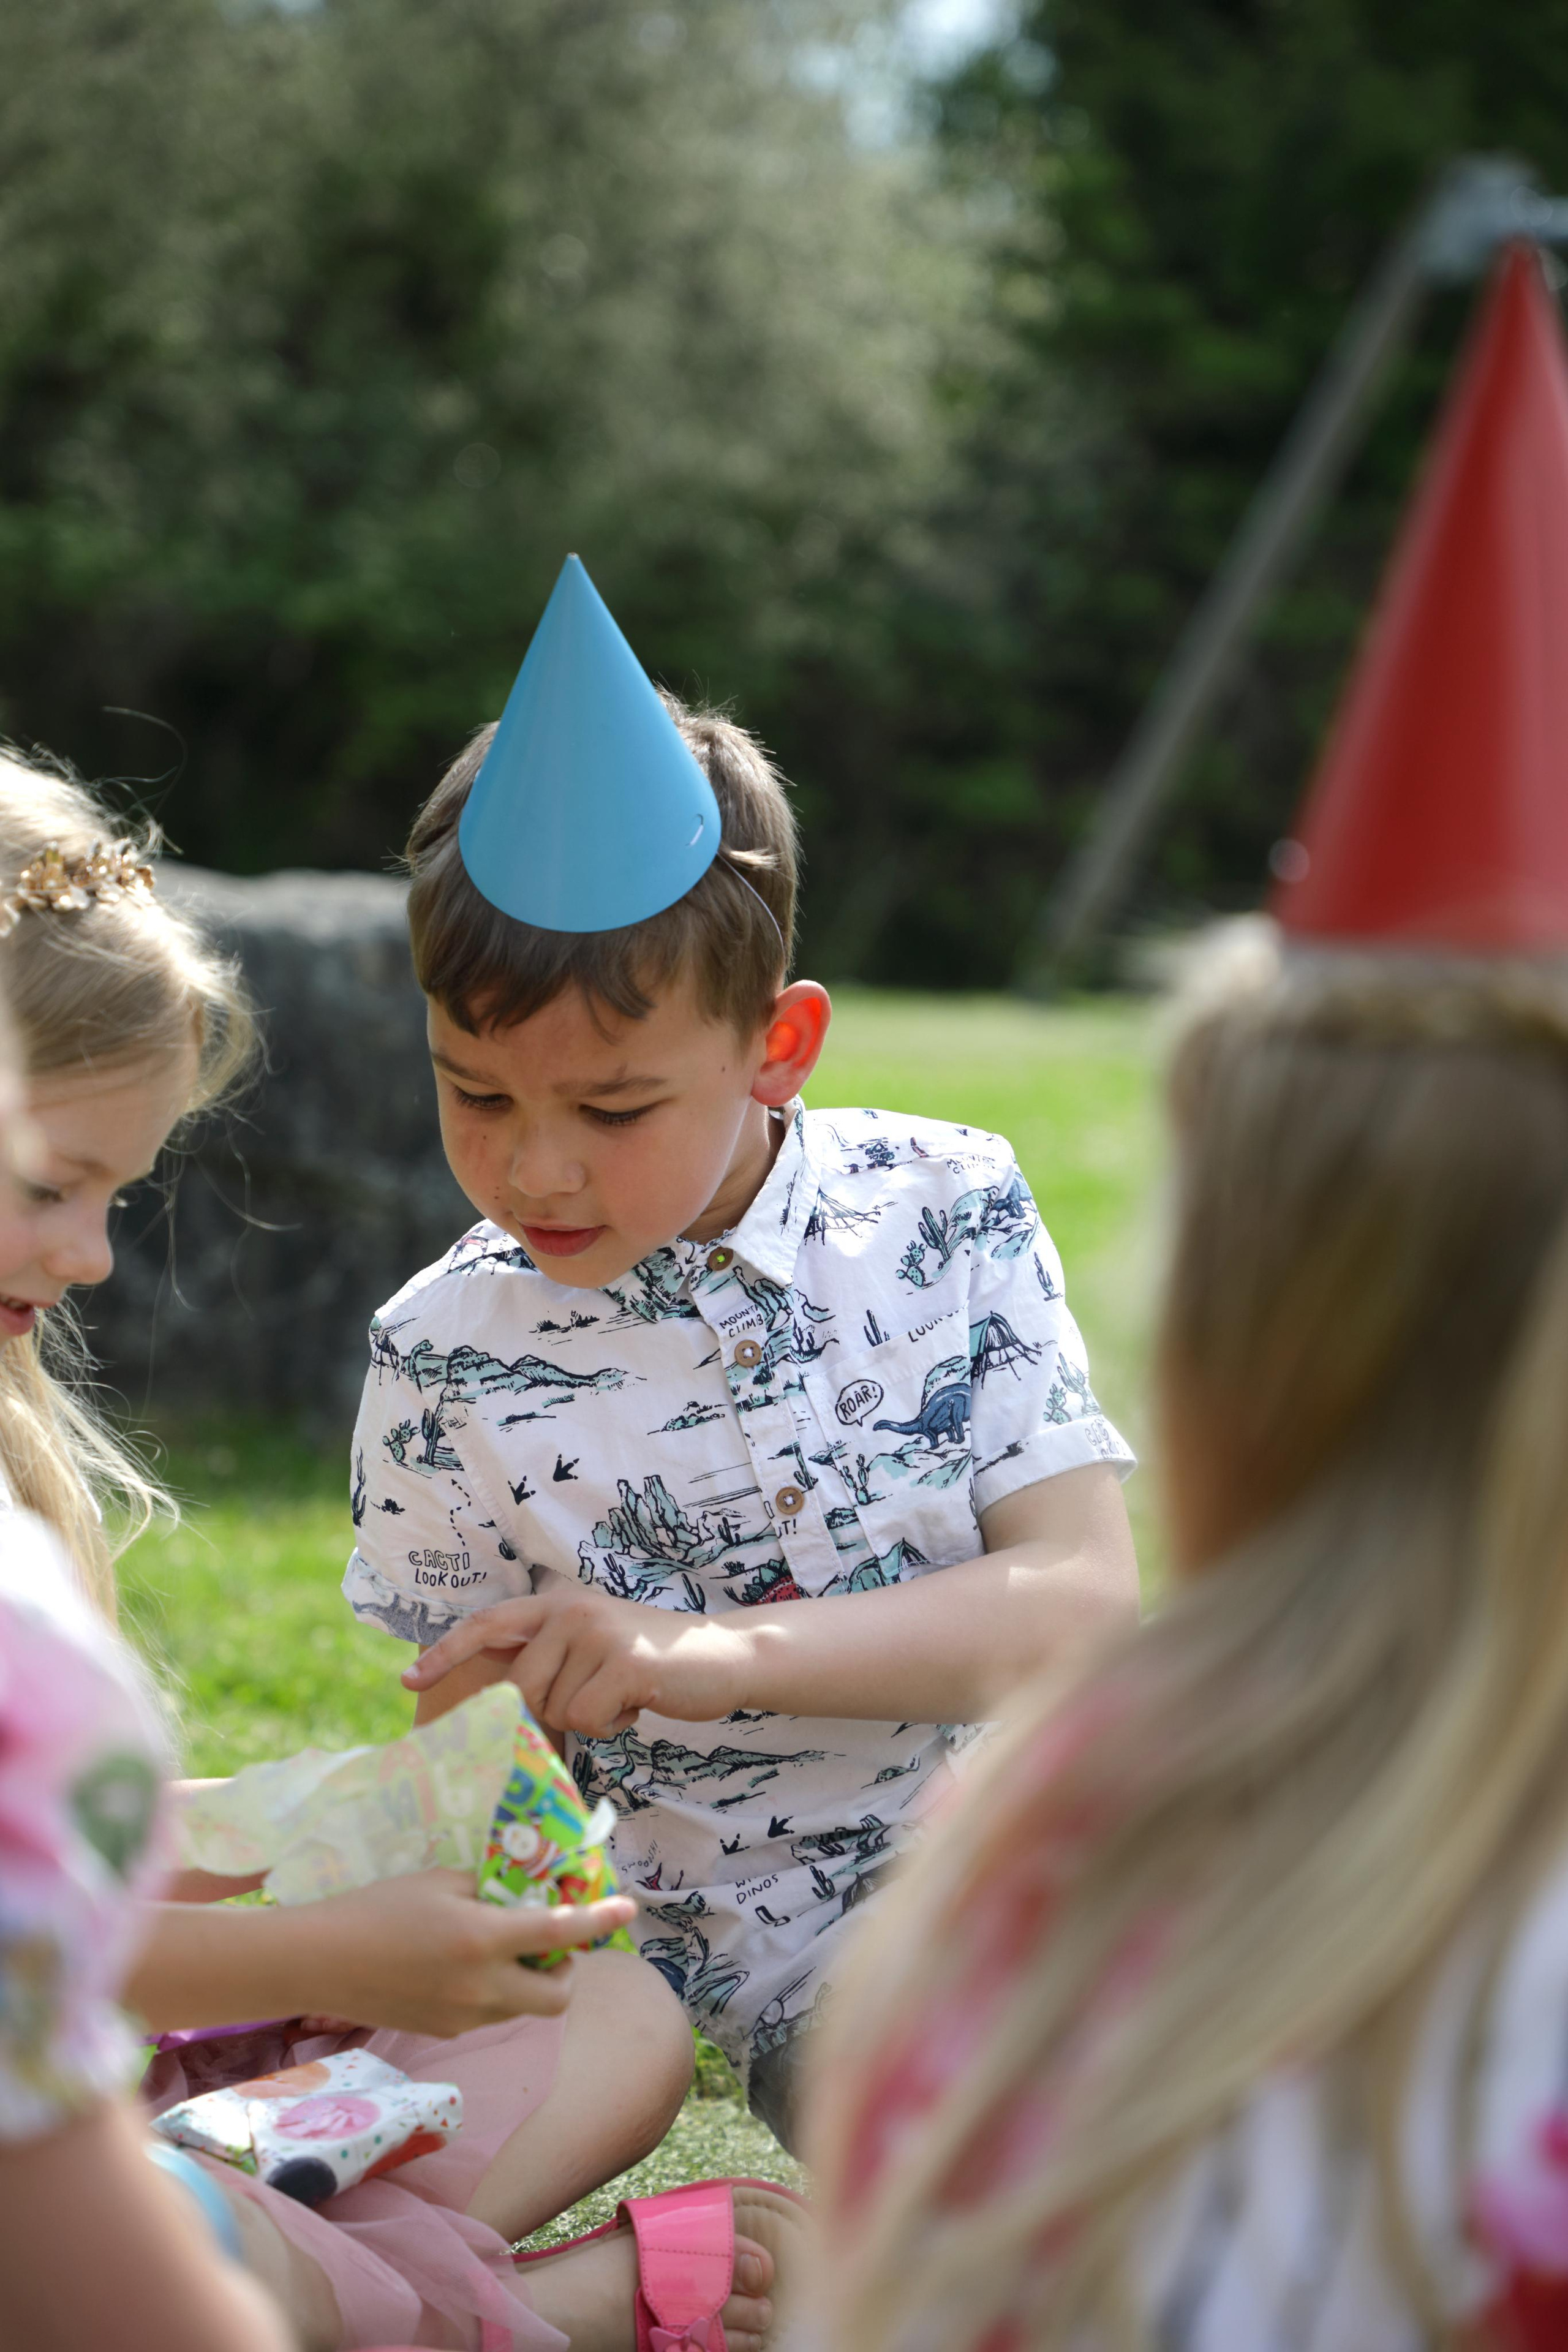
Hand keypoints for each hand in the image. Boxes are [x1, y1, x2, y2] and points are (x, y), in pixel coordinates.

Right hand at [290, 1869, 635, 2034]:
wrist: (319, 1961)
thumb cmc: (378, 1907)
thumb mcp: (440, 1881)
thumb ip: (489, 1888)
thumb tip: (527, 1891)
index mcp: (482, 1941)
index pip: (560, 1933)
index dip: (600, 1919)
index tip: (628, 1908)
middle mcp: (481, 1989)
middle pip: (557, 1997)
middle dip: (568, 1972)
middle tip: (552, 1944)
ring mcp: (463, 2018)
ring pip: (524, 2009)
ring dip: (530, 1983)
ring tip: (501, 1949)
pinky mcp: (443, 2032)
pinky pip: (489, 2015)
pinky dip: (496, 1994)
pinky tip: (462, 1969)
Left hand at [402, 1584, 755, 1734]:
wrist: (723, 1655)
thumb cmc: (652, 1662)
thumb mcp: (595, 1647)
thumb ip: (553, 1659)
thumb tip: (504, 1703)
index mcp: (558, 1605)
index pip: (488, 1625)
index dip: (447, 1652)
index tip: (410, 1679)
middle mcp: (571, 1612)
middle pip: (520, 1688)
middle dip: (550, 1712)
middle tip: (596, 1703)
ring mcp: (597, 1633)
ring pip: (555, 1709)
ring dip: (589, 1717)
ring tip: (624, 1694)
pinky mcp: (623, 1663)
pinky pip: (587, 1718)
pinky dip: (612, 1724)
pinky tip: (638, 1703)